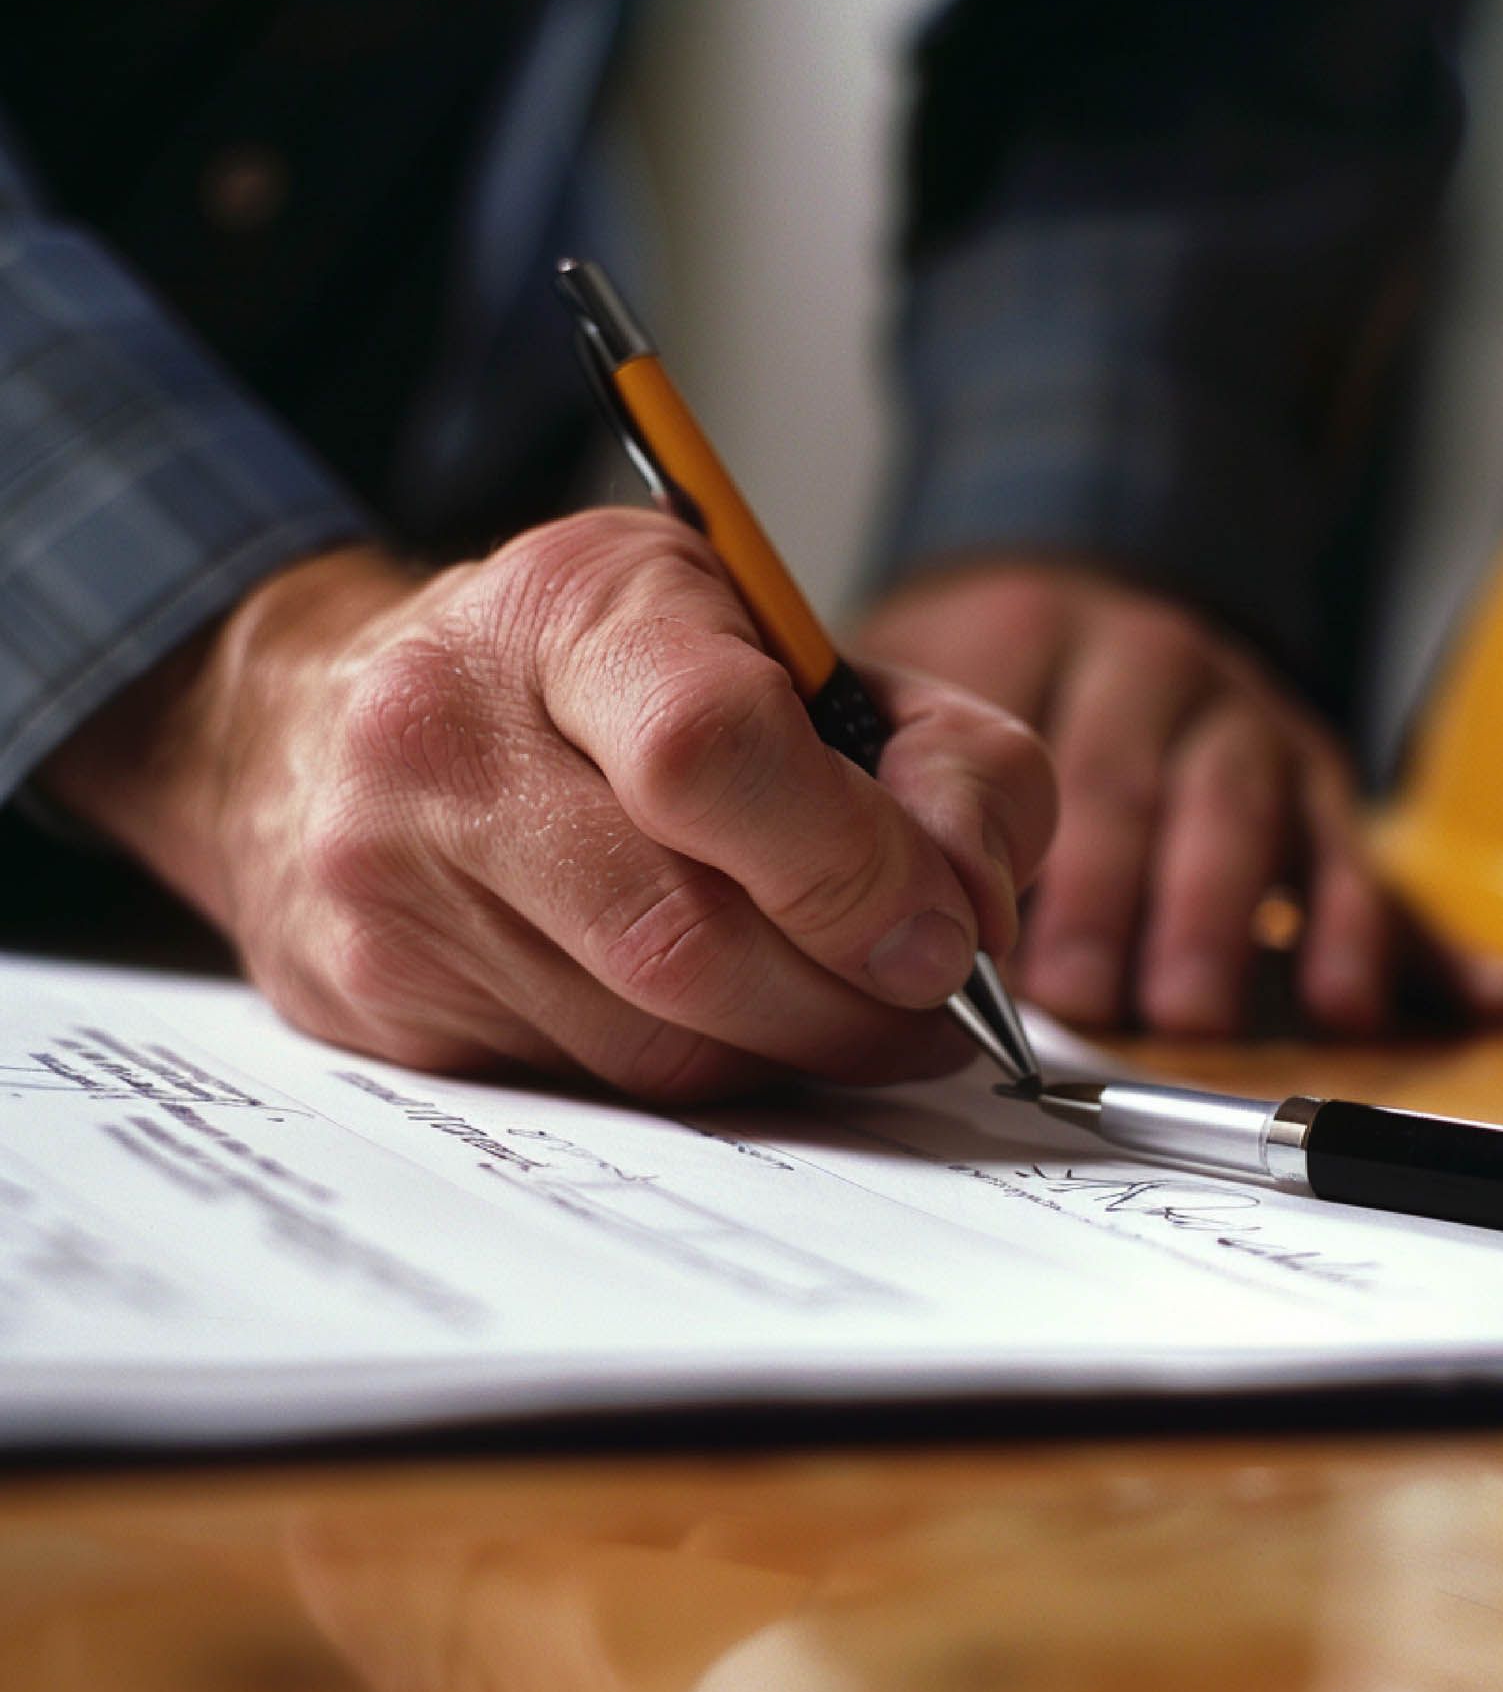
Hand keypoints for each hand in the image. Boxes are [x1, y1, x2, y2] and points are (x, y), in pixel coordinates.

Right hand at [40, 509, 1053, 1098]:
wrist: (336, 716)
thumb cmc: (612, 679)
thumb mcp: (795, 653)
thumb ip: (942, 759)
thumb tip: (977, 916)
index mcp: (571, 604)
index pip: (709, 749)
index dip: (852, 871)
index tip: (943, 938)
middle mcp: (444, 731)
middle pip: (689, 938)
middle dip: (848, 1002)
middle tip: (928, 1006)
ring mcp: (386, 875)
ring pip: (648, 1043)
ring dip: (784, 1052)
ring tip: (836, 1008)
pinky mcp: (370, 995)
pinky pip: (584, 1086)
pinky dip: (690, 1073)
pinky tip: (714, 1017)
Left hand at [856, 563, 1390, 1035]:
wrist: (1100, 624)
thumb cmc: (986, 694)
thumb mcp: (910, 695)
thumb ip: (884, 782)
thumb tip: (831, 904)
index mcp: (1031, 632)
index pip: (1015, 738)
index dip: (1002, 843)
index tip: (982, 933)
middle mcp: (1150, 659)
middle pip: (1126, 778)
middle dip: (1101, 894)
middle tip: (1078, 993)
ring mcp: (1242, 710)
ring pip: (1235, 809)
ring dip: (1208, 918)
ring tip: (1182, 1012)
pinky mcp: (1316, 771)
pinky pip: (1345, 849)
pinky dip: (1358, 928)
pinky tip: (1343, 1000)